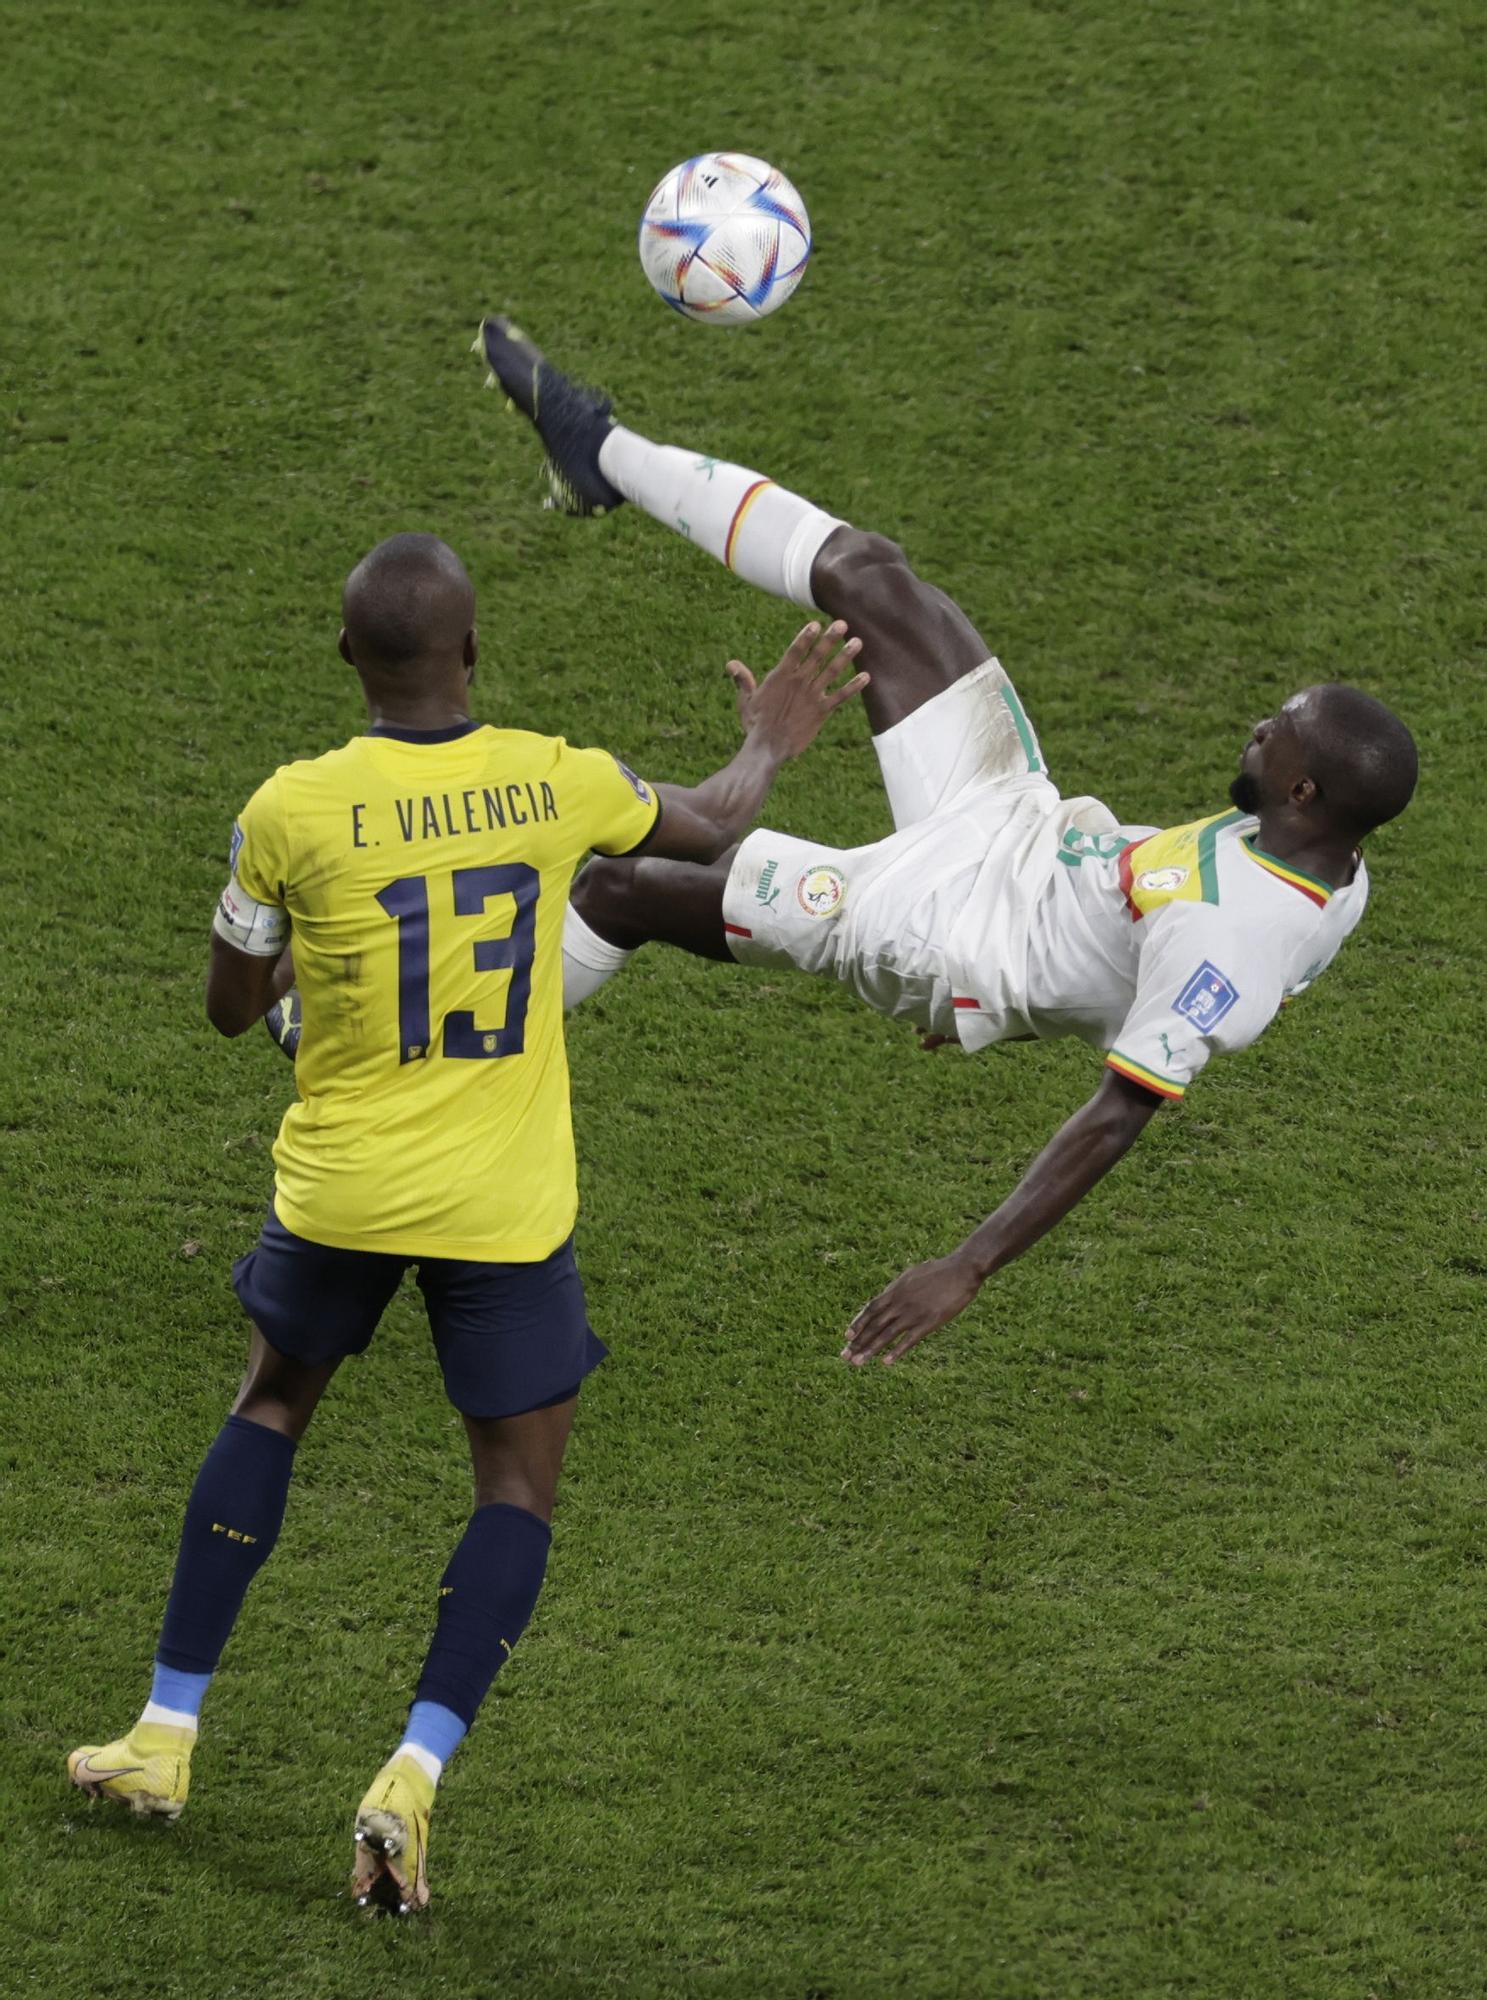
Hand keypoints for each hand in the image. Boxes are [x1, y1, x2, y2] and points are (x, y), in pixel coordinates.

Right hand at [726, 620, 866, 756]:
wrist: (768, 748)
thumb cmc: (755, 724)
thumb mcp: (746, 700)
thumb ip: (743, 680)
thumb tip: (731, 664)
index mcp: (780, 676)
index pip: (795, 650)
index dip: (806, 637)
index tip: (816, 624)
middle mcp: (799, 682)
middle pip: (817, 656)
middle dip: (830, 639)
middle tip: (842, 624)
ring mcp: (812, 696)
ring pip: (832, 671)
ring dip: (845, 656)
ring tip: (857, 642)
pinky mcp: (822, 711)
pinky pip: (841, 696)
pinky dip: (853, 686)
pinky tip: (866, 676)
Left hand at [841, 1252, 981, 1367]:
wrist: (961, 1270)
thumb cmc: (939, 1271)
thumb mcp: (912, 1275)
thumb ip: (898, 1289)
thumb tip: (887, 1297)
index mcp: (895, 1290)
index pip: (870, 1309)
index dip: (858, 1323)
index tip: (847, 1336)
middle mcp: (900, 1303)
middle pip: (874, 1325)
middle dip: (858, 1341)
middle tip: (845, 1356)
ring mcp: (913, 1314)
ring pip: (886, 1335)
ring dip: (870, 1350)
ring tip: (857, 1363)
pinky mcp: (928, 1323)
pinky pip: (908, 1340)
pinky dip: (896, 1352)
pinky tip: (886, 1362)